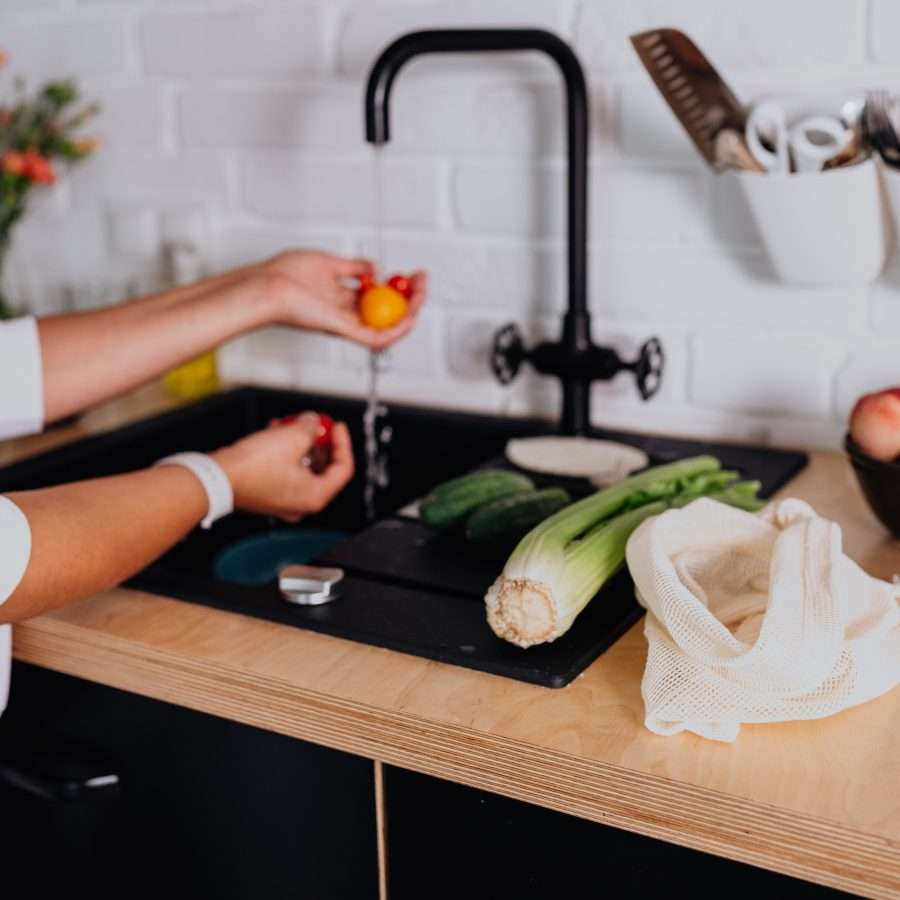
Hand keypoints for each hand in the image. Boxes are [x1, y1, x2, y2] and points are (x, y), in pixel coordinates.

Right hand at [212, 412, 353, 521]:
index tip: (337, 427)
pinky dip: (284, 451)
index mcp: (315, 496)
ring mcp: (283, 500)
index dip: (343, 443)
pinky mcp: (266, 493)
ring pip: (301, 466)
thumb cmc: (252, 468)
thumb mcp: (292, 438)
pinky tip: (276, 433)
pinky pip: (284, 470)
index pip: (343, 469)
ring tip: (290, 424)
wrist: (216, 478)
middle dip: (318, 441)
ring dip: (298, 442)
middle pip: (322, 467)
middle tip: (315, 423)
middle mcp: (301, 503)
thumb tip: (312, 421)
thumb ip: (310, 427)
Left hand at [263, 250, 426, 349]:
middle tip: (423, 281)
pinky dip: (397, 331)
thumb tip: (376, 267)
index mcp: (343, 300)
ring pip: (388, 327)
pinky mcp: (344, 332)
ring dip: (410, 313)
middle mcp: (347, 315)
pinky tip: (411, 318)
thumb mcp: (328, 263)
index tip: (412, 273)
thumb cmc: (286, 275)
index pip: (380, 298)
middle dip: (411, 298)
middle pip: (388, 313)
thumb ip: (353, 267)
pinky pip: (377, 339)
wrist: (268, 286)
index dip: (400, 287)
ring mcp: (346, 325)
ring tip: (422, 294)